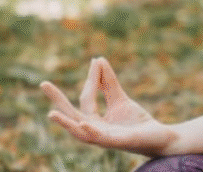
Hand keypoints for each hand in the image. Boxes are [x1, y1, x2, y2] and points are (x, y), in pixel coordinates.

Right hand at [40, 57, 178, 155]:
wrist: (160, 137)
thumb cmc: (137, 122)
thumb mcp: (120, 99)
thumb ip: (109, 82)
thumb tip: (98, 60)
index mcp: (94, 121)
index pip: (87, 98)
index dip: (92, 79)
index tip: (96, 61)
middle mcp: (95, 131)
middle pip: (73, 115)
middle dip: (58, 100)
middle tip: (43, 83)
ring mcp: (104, 139)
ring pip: (80, 133)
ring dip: (66, 123)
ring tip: (52, 113)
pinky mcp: (116, 143)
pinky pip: (100, 138)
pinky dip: (91, 131)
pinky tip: (84, 122)